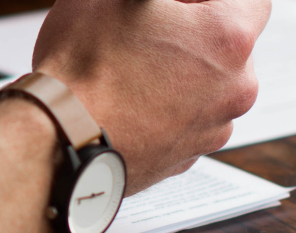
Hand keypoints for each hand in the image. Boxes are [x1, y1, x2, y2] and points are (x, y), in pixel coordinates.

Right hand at [32, 0, 271, 193]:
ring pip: (212, 84)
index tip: (181, 4)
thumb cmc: (85, 65)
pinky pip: (189, 118)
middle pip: (233, 44)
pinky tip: (131, 97)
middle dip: (199, 32)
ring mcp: (214, 127)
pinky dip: (169, 105)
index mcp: (229, 37)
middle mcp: (236, 87)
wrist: (59, 140)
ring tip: (136, 65)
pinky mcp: (188, 155)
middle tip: (152, 28)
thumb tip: (159, 5)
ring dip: (185, 70)